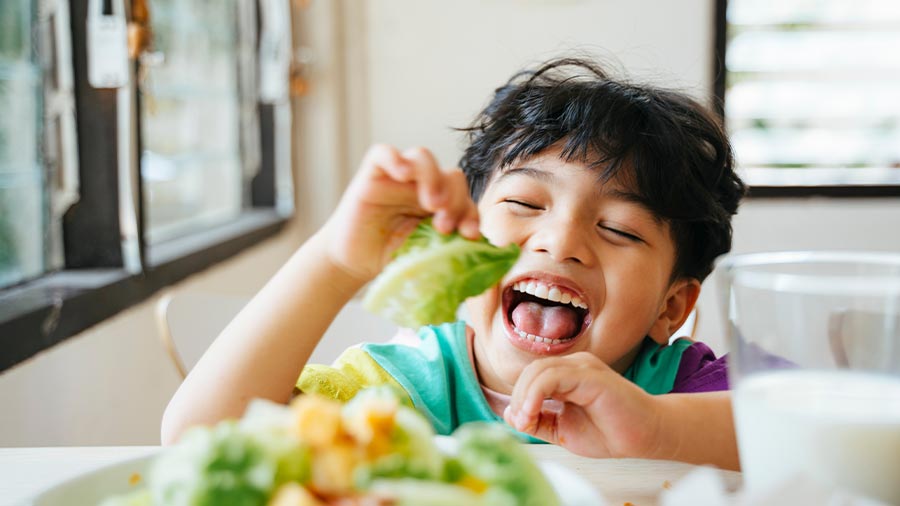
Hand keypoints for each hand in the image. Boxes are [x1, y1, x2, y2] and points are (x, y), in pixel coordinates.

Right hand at [321, 144, 479, 282]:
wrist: (353, 263)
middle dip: (455, 199)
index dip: (471, 213)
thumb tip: (479, 251)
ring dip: (433, 178)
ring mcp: (397, 178)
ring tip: (431, 203)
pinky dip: (395, 159)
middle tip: (444, 225)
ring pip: (423, 158)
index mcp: (441, 205)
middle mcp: (422, 187)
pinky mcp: (372, 175)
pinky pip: (383, 153)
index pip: (464, 198)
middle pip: (451, 176)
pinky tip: (403, 174)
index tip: (468, 234)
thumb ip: (448, 249)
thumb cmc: (390, 259)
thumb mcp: (425, 256)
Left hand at [503, 352, 663, 458]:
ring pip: (539, 370)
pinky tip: (534, 412)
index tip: (519, 424)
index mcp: (567, 374)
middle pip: (531, 371)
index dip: (518, 398)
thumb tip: (509, 414)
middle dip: (518, 398)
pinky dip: (536, 393)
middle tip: (522, 423)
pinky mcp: (591, 375)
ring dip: (524, 397)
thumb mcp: (562, 430)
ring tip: (527, 420)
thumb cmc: (609, 432)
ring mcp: (584, 366)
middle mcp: (575, 365)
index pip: (530, 376)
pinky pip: (553, 376)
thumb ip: (538, 421)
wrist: (646, 436)